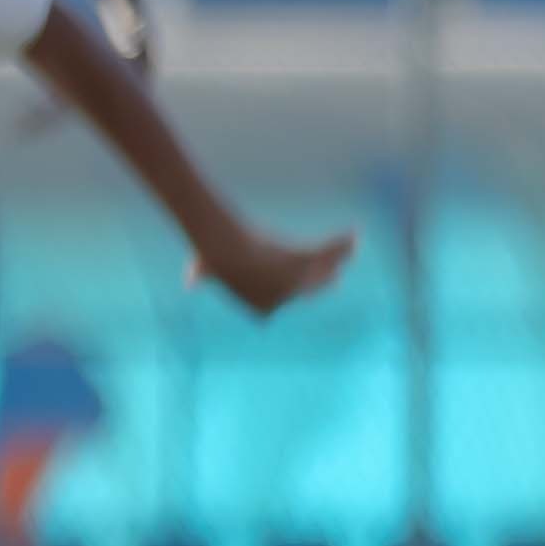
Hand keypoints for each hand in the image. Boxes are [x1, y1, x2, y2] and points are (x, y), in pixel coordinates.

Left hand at [199, 216, 353, 322]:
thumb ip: (199, 275)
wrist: (222, 247)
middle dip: (322, 282)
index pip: (280, 301)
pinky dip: (342, 245)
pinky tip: (355, 236)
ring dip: (336, 259)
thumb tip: (189, 282)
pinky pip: (327, 254)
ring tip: (349, 247)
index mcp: (262, 309)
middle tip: (335, 278)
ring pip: (322, 270)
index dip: (288, 292)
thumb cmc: (211, 256)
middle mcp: (283, 299)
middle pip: (310, 288)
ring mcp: (295, 283)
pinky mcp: (304, 263)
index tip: (292, 284)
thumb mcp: (201, 268)